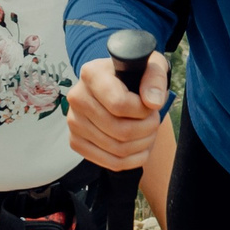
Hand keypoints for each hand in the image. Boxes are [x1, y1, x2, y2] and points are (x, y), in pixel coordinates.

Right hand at [67, 54, 167, 171]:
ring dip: (142, 144)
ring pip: (117, 148)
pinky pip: (111, 162)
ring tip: (149, 131)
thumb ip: (155, 79)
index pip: (119, 104)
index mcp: (91, 74)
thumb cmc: (136, 74)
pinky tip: (140, 146)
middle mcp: (77, 97)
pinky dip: (133, 160)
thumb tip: (153, 103)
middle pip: (120, 130)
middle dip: (147, 129)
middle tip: (154, 120)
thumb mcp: (151, 66)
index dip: (143, 111)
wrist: (118, 85)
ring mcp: (74, 121)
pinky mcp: (76, 141)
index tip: (151, 105)